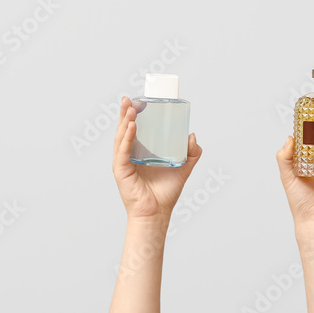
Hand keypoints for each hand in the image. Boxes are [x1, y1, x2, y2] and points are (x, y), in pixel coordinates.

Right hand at [113, 97, 201, 221]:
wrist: (157, 213)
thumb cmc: (165, 193)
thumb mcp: (182, 168)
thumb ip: (190, 153)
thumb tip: (192, 135)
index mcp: (138, 152)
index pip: (133, 129)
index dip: (133, 114)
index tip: (137, 100)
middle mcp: (128, 155)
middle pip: (123, 129)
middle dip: (125, 113)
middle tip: (128, 99)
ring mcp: (123, 162)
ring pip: (121, 137)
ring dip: (124, 121)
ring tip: (130, 108)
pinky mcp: (121, 170)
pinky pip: (123, 150)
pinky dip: (126, 138)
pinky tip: (131, 126)